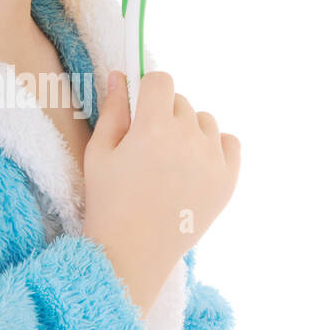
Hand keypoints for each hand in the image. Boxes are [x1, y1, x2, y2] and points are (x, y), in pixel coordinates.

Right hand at [82, 71, 240, 317]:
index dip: (147, 91)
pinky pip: (230, 143)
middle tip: (148, 146)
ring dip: (189, 130)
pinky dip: (215, 147)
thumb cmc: (108, 202)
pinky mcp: (228, 181)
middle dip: (164, 114)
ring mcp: (212, 160)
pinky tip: (195, 163)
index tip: (139, 109)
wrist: (133, 254)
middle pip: (182, 101)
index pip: (161, 80)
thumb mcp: (99, 152)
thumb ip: (113, 110)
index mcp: (153, 126)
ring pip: (205, 121)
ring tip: (170, 160)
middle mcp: (188, 138)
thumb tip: (120, 75)